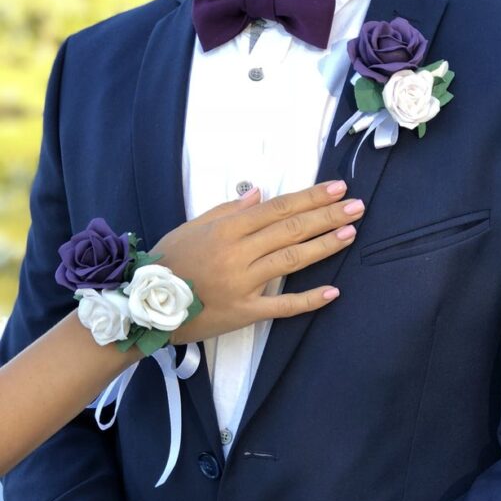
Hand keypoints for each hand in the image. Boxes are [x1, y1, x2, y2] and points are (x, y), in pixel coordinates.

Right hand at [151, 181, 364, 341]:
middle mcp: (237, 254)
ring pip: (291, 261)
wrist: (144, 307)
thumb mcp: (191, 227)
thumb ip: (227, 210)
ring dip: (324, 246)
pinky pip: (282, 306)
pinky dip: (308, 299)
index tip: (337, 188)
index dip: (310, 197)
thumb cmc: (168, 262)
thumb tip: (260, 195)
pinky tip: (333, 291)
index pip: (277, 209)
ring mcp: (243, 284)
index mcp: (225, 229)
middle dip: (327, 216)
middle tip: (356, 206)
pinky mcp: (245, 312)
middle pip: (290, 230)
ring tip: (350, 233)